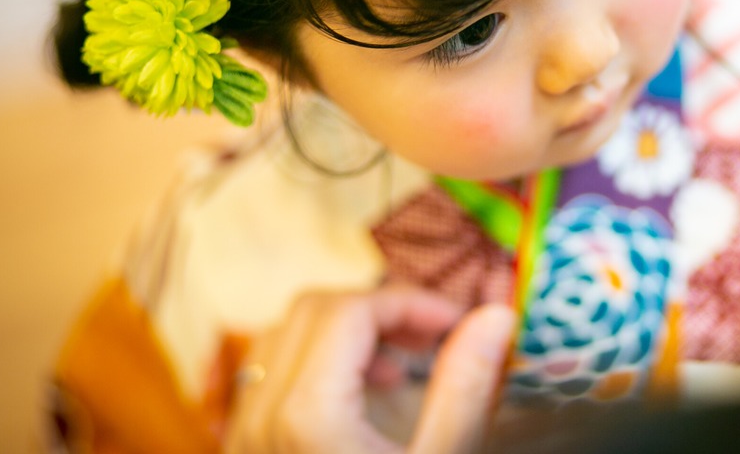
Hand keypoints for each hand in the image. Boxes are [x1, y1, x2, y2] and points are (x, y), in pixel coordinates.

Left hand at [224, 287, 514, 453]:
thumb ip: (466, 386)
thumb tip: (496, 316)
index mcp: (307, 415)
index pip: (350, 310)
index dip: (410, 301)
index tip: (459, 322)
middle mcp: (259, 417)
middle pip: (311, 310)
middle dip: (378, 309)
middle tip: (435, 336)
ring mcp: (243, 436)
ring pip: (283, 337)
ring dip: (345, 332)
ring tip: (402, 366)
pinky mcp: (245, 452)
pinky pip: (269, 375)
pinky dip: (317, 362)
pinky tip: (361, 397)